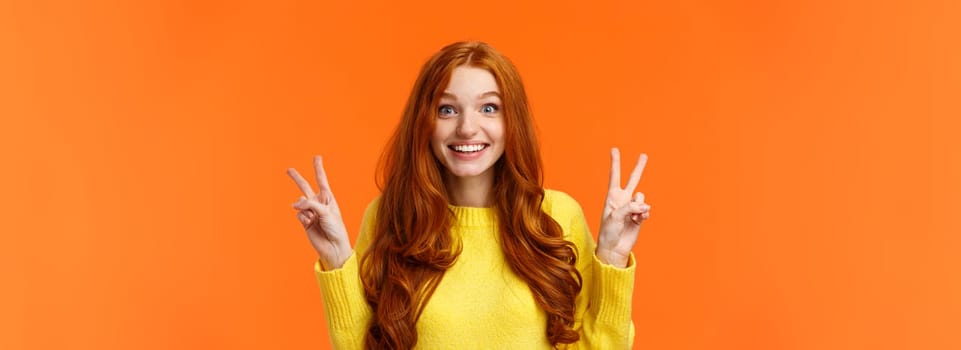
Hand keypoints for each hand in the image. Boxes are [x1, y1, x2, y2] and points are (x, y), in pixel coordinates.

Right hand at [287, 155, 351, 269]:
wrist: (333, 246)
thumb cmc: (335, 228)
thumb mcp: (326, 211)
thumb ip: (310, 204)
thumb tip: (294, 205)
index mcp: (327, 197)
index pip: (321, 180)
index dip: (318, 168)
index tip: (317, 157)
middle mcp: (318, 203)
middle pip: (305, 187)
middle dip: (297, 178)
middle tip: (288, 170)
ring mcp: (310, 212)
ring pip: (300, 203)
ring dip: (305, 209)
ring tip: (313, 219)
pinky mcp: (304, 221)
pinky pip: (299, 214)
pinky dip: (303, 218)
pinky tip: (310, 224)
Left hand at [597, 148, 650, 267]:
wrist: (614, 247)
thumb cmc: (608, 231)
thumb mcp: (615, 216)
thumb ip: (629, 207)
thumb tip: (644, 205)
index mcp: (613, 196)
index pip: (615, 176)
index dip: (615, 162)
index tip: (615, 149)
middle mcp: (623, 199)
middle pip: (633, 179)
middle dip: (638, 167)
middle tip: (644, 155)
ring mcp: (632, 207)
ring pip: (642, 197)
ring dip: (640, 206)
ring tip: (634, 216)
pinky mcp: (640, 216)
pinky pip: (646, 210)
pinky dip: (644, 214)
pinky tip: (638, 221)